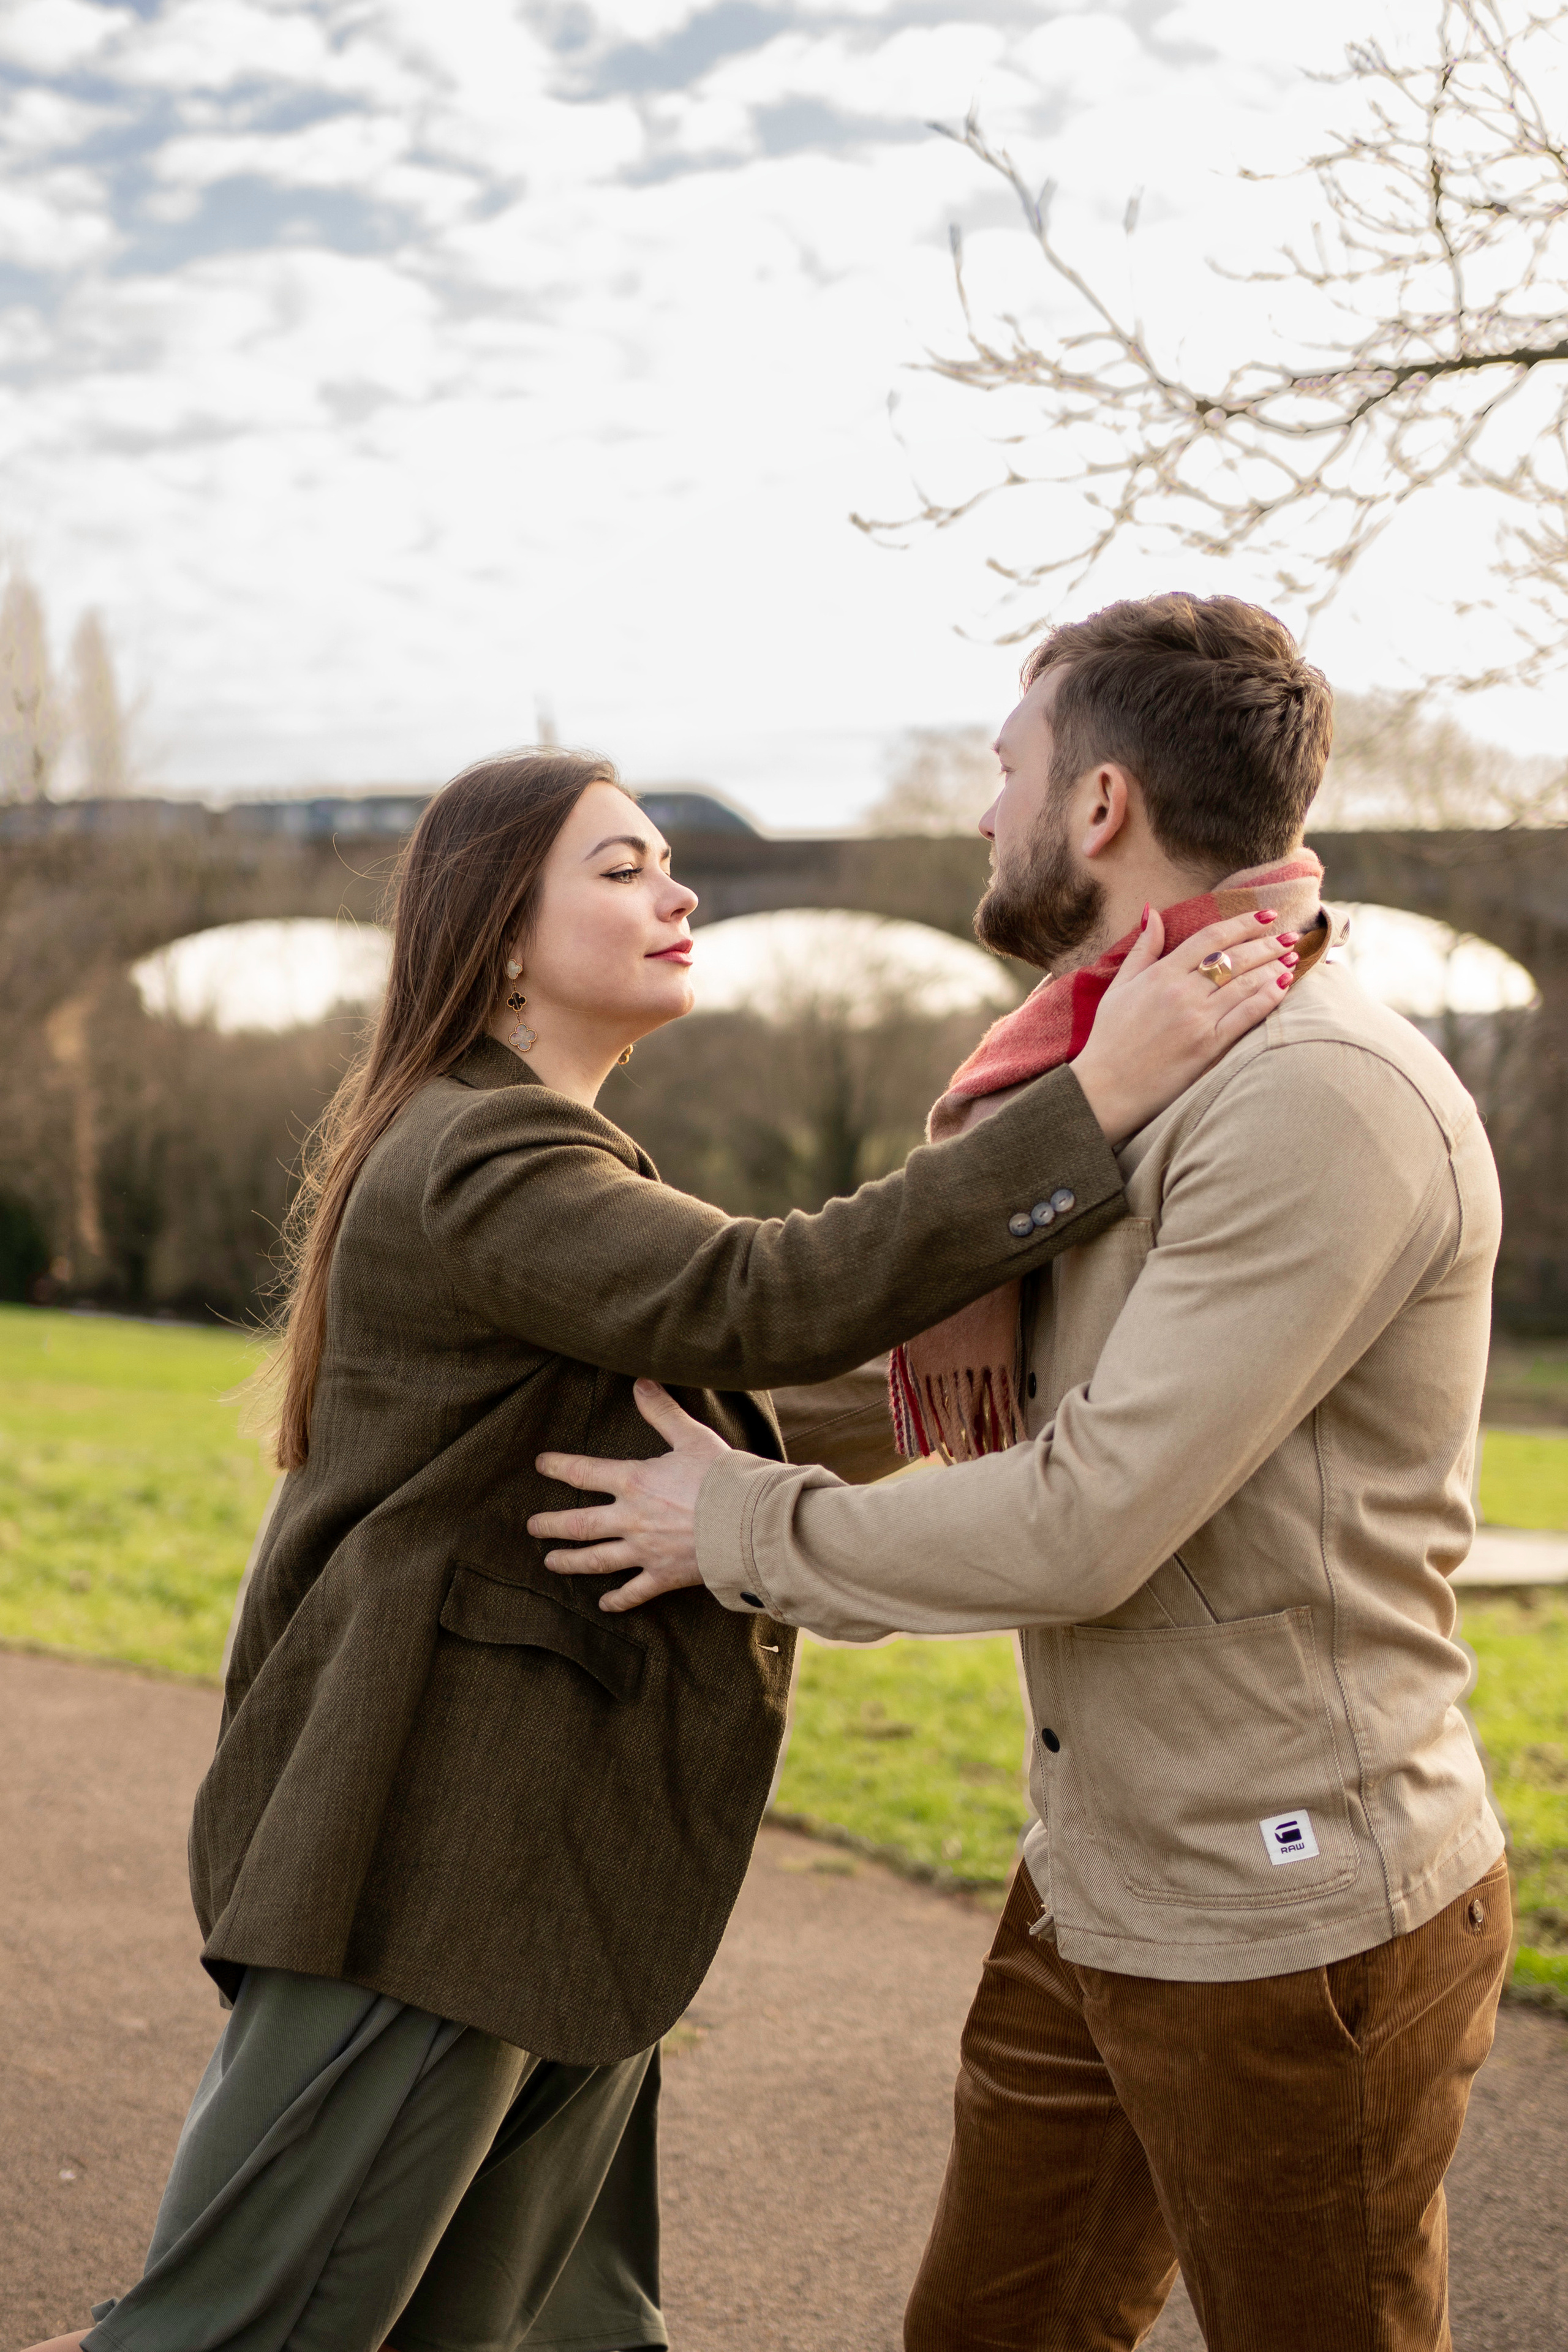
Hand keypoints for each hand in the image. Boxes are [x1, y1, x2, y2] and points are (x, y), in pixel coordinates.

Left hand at [530, 1380, 728, 1611]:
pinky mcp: (663, 1576)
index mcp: (634, 1482)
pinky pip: (634, 1592)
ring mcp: (645, 1551)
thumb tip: (640, 1382)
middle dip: (550, 1525)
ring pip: (597, 1560)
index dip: (559, 1467)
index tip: (540, 1465)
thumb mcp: (692, 1437)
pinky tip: (604, 1606)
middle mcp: (631, 1519)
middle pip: (579, 1525)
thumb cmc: (723, 1477)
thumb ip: (662, 1411)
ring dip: (570, 1562)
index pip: (584, 1473)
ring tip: (550, 1563)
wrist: (749, 1523)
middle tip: (531, 1527)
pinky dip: (618, 1600)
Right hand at [1071, 906, 1296, 1144]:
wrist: (1105, 1088)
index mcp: (1161, 974)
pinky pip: (1247, 1015)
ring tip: (1292, 958)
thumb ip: (1142, 949)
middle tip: (1289, 936)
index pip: (1211, 937)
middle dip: (1267, 943)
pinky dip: (1269, 997)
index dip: (1243, 923)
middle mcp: (1182, 991)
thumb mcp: (1119, 987)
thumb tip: (1152, 912)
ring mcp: (1197, 1019)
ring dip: (1274, 966)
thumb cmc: (1109, 1039)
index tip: (1265, 916)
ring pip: (1246, 983)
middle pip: (1236, 957)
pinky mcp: (1208, 1046)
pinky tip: (1284, 986)